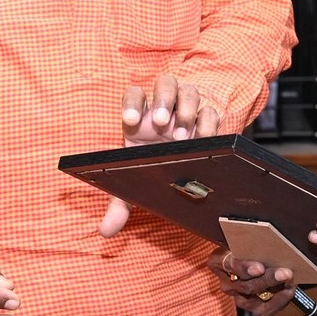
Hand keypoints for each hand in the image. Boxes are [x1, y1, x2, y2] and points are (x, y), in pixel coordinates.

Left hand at [98, 76, 221, 236]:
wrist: (186, 165)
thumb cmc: (155, 167)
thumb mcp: (136, 183)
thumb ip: (119, 205)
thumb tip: (105, 231)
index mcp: (142, 117)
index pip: (134, 95)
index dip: (131, 103)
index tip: (130, 120)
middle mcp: (165, 107)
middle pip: (165, 84)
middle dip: (163, 99)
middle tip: (162, 122)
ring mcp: (188, 110)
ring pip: (189, 92)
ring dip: (186, 109)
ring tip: (182, 135)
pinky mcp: (209, 119)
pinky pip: (211, 111)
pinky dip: (208, 122)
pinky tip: (204, 138)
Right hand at [208, 248, 297, 315]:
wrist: (253, 260)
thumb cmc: (249, 247)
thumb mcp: (246, 240)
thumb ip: (254, 241)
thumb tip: (278, 240)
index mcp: (218, 261)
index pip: (228, 264)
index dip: (244, 268)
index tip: (259, 268)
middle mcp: (226, 283)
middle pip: (245, 285)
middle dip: (268, 279)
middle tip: (285, 273)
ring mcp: (238, 297)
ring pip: (255, 299)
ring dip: (275, 291)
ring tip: (290, 282)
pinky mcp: (251, 307)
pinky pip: (264, 309)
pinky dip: (279, 301)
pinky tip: (289, 290)